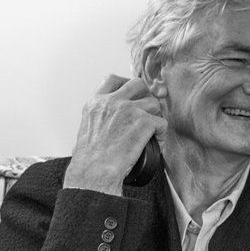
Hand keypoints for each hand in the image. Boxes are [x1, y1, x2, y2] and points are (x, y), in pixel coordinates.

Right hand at [63, 74, 167, 194]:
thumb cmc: (90, 158)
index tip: (133, 96)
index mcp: (96, 102)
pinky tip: (157, 143)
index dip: (127, 85)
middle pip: (138, 84)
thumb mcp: (87, 129)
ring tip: (152, 132)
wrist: (95, 171)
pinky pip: (162, 123)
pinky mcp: (144, 122)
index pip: (113, 79)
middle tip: (148, 111)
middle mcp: (112, 101)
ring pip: (154, 103)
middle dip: (146, 96)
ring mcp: (129, 110)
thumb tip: (109, 123)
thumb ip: (99, 118)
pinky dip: (162, 134)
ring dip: (155, 116)